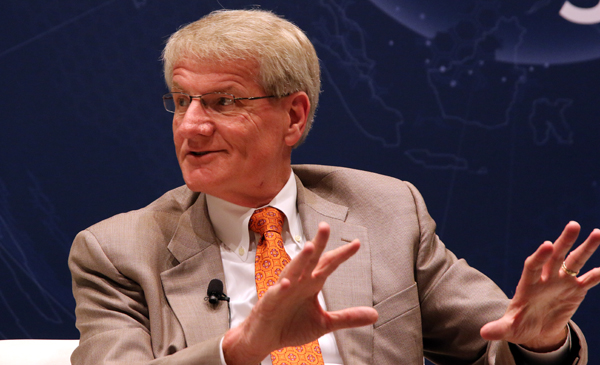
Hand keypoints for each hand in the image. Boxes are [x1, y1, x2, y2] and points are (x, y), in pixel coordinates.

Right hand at [222, 222, 377, 363]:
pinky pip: (277, 293)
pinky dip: (282, 288)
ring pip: (293, 270)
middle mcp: (298, 282)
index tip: (357, 244)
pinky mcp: (270, 302)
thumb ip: (348, 317)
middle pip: (310, 260)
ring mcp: (283, 290)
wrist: (265, 338)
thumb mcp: (324, 323)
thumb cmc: (290, 326)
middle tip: (326, 227)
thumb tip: (374, 315)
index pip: (328, 265)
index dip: (342, 254)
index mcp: (311, 284)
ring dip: (301, 259)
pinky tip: (288, 283)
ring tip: (311, 247)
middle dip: (319, 243)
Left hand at [481, 221, 599, 351]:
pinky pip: (588, 280)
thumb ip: (499, 328)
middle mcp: (546, 277)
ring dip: (586, 248)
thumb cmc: (519, 325)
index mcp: (528, 283)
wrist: (536, 330)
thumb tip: (483, 333)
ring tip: (597, 233)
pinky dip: (596, 275)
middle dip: (564, 241)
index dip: (539, 255)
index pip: (533, 264)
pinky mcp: (575, 290)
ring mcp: (561, 282)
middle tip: (573, 225)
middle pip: (555, 256)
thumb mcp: (509, 328)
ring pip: (574, 261)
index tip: (547, 245)